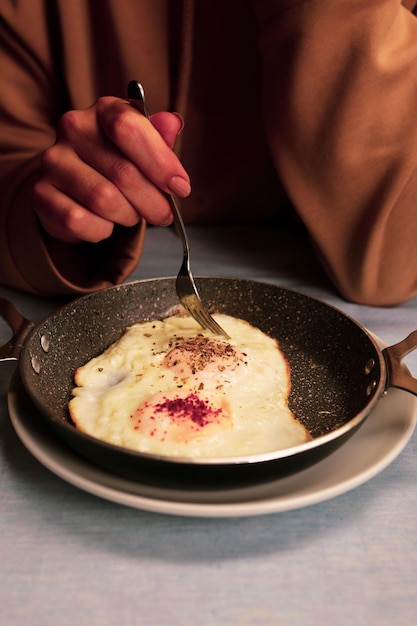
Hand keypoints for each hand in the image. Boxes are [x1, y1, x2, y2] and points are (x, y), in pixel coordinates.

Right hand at [33, 96, 189, 243]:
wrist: (75, 187)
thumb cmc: (117, 164)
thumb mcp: (144, 147)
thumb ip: (159, 138)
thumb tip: (172, 124)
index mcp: (103, 110)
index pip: (129, 127)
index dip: (160, 162)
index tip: (180, 188)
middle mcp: (73, 128)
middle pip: (123, 172)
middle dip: (153, 201)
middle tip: (163, 214)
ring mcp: (53, 161)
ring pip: (104, 200)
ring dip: (128, 216)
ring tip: (132, 215)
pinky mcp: (41, 194)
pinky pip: (80, 221)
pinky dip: (101, 230)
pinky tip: (105, 223)